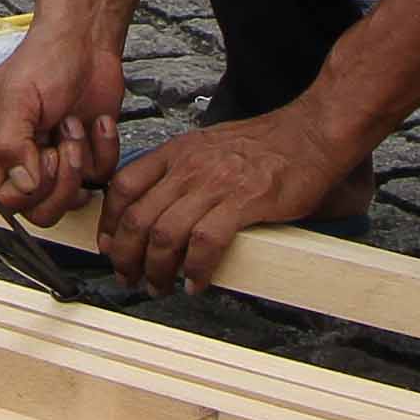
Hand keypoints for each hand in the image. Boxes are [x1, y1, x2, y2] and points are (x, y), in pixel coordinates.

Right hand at [0, 27, 123, 231]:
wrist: (86, 40)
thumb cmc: (44, 59)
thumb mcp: (16, 97)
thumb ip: (10, 145)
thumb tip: (23, 187)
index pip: (2, 197)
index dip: (26, 189)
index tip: (43, 156)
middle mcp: (21, 159)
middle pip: (35, 209)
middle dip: (59, 183)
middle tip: (66, 147)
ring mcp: (55, 161)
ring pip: (67, 201)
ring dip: (81, 164)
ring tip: (76, 125)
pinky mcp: (87, 156)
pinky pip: (98, 177)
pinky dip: (105, 149)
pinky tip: (98, 122)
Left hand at [95, 105, 364, 294]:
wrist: (311, 133)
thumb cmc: (267, 143)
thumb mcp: (209, 146)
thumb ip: (182, 171)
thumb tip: (160, 205)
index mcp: (177, 152)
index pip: (123, 186)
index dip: (109, 222)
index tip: (109, 246)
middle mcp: (189, 167)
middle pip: (137, 217)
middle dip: (125, 256)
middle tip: (129, 277)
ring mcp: (215, 184)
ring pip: (165, 234)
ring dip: (157, 269)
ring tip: (160, 286)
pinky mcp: (244, 202)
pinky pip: (206, 242)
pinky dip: (196, 269)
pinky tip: (197, 282)